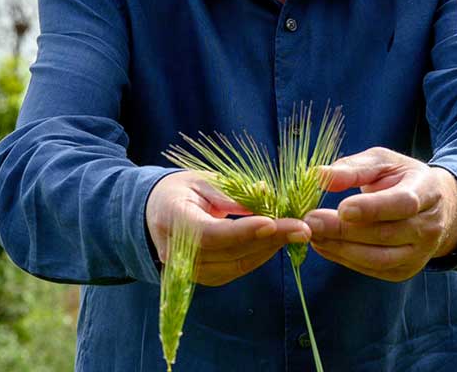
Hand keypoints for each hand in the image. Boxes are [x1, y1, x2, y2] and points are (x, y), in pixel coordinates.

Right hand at [146, 171, 310, 286]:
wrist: (154, 212)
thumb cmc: (180, 190)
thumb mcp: (202, 180)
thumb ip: (230, 192)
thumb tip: (265, 195)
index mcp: (172, 220)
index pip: (210, 234)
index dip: (242, 231)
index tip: (272, 223)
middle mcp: (177, 253)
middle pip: (228, 252)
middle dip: (269, 240)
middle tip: (301, 227)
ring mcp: (188, 270)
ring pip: (236, 265)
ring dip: (269, 250)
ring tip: (296, 232)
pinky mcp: (203, 276)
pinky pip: (235, 270)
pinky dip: (259, 256)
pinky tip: (277, 241)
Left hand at [305, 147, 456, 281]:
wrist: (433, 207)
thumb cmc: (401, 178)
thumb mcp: (383, 161)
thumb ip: (354, 168)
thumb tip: (320, 175)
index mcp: (428, 191)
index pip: (403, 203)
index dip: (373, 208)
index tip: (341, 208)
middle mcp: (429, 226)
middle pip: (386, 234)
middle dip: (344, 230)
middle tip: (311, 220)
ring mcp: (420, 253)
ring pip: (379, 258)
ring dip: (341, 248)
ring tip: (313, 234)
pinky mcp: (405, 270)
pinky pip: (373, 269)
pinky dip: (344, 259)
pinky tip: (324, 245)